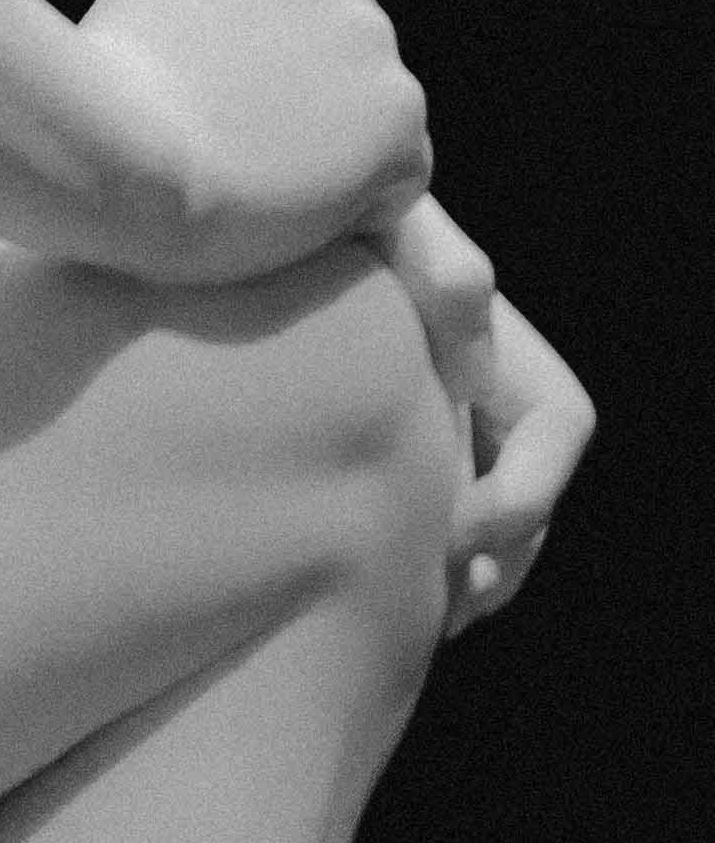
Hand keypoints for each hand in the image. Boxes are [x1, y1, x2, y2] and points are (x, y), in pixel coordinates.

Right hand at [80, 0, 430, 282]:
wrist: (118, 161)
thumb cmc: (98, 110)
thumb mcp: (141, 12)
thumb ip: (211, 8)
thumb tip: (253, 53)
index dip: (252, 50)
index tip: (205, 87)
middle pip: (333, 37)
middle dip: (297, 86)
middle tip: (225, 137)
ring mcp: (367, 27)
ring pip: (369, 103)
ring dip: (330, 139)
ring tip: (251, 176)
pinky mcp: (400, 105)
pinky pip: (403, 170)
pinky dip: (363, 199)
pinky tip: (293, 207)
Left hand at [363, 199, 592, 632]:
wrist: (285, 230)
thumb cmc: (348, 223)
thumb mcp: (392, 230)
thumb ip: (433, 260)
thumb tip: (469, 294)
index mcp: (505, 344)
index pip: (557, 426)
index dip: (523, 492)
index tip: (459, 532)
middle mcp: (492, 392)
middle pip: (532, 494)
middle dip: (502, 555)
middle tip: (449, 606)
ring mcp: (450, 427)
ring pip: (492, 521)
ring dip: (469, 573)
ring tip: (427, 620)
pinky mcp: (399, 454)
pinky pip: (436, 522)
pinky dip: (424, 563)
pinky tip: (378, 595)